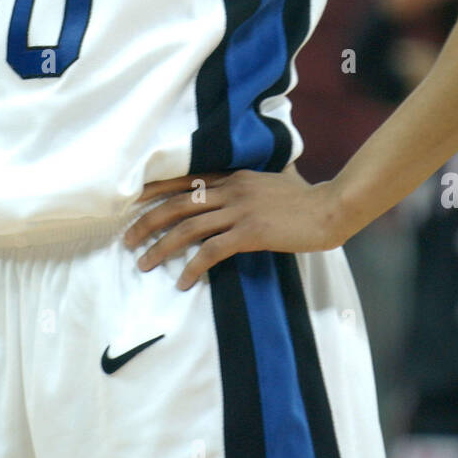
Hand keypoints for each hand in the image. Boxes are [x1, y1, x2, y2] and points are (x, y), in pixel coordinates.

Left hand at [123, 164, 344, 289]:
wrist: (330, 208)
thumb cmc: (306, 199)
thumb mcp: (273, 181)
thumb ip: (251, 184)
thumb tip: (241, 189)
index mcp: (234, 176)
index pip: (185, 180)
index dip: (155, 191)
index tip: (132, 201)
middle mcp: (231, 190)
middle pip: (178, 204)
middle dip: (148, 222)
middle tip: (127, 240)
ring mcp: (240, 210)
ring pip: (188, 227)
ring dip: (162, 247)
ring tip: (144, 263)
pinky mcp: (251, 232)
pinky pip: (212, 251)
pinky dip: (193, 267)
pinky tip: (183, 281)